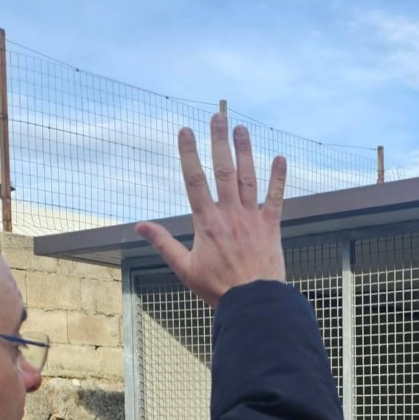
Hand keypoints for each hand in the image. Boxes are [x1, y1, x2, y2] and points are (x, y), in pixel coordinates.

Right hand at [136, 114, 286, 308]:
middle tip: (217, 116)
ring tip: (241, 129)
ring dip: (245, 151)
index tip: (185, 131)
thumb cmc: (217, 288)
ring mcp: (251, 219)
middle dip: (219, 141)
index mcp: (206, 222)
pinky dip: (278, 178)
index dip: (189, 154)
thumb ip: (163, 244)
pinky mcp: (270, 227)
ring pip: (248, 178)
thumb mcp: (184, 268)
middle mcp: (229, 214)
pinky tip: (280, 158)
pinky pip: (275, 198)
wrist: (252, 303)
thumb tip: (139, 227)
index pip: (195, 180)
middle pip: (223, 170)